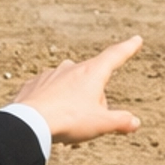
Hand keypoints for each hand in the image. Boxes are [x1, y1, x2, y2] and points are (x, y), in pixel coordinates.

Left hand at [13, 36, 142, 142]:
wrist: (28, 124)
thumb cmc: (68, 120)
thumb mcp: (101, 124)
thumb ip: (121, 122)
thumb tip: (134, 122)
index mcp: (92, 73)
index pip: (115, 56)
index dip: (128, 48)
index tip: (136, 39)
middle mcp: (71, 68)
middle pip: (92, 81)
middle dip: (94, 99)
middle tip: (88, 121)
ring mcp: (50, 74)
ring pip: (70, 86)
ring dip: (73, 101)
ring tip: (66, 122)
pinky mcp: (34, 84)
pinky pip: (49, 92)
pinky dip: (53, 103)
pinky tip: (49, 118)